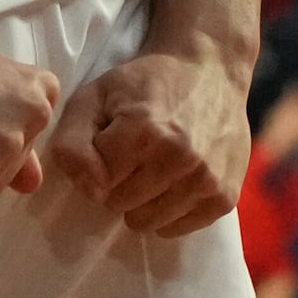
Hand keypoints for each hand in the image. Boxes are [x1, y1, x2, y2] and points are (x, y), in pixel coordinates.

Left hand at [45, 48, 249, 236]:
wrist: (212, 68)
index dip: (99, 165)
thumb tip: (88, 190)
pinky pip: (176, 228)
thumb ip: (72, 143)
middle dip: (120, 184)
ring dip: (144, 201)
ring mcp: (205, 179)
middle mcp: (179, 158)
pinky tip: (176, 181)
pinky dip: (170, 211)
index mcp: (143, 131)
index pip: (97, 183)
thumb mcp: (95, 96)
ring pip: (148, 222)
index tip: (112, 144)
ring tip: (155, 168)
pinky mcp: (224, 197)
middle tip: (136, 155)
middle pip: (120, 204)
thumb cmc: (147, 82)